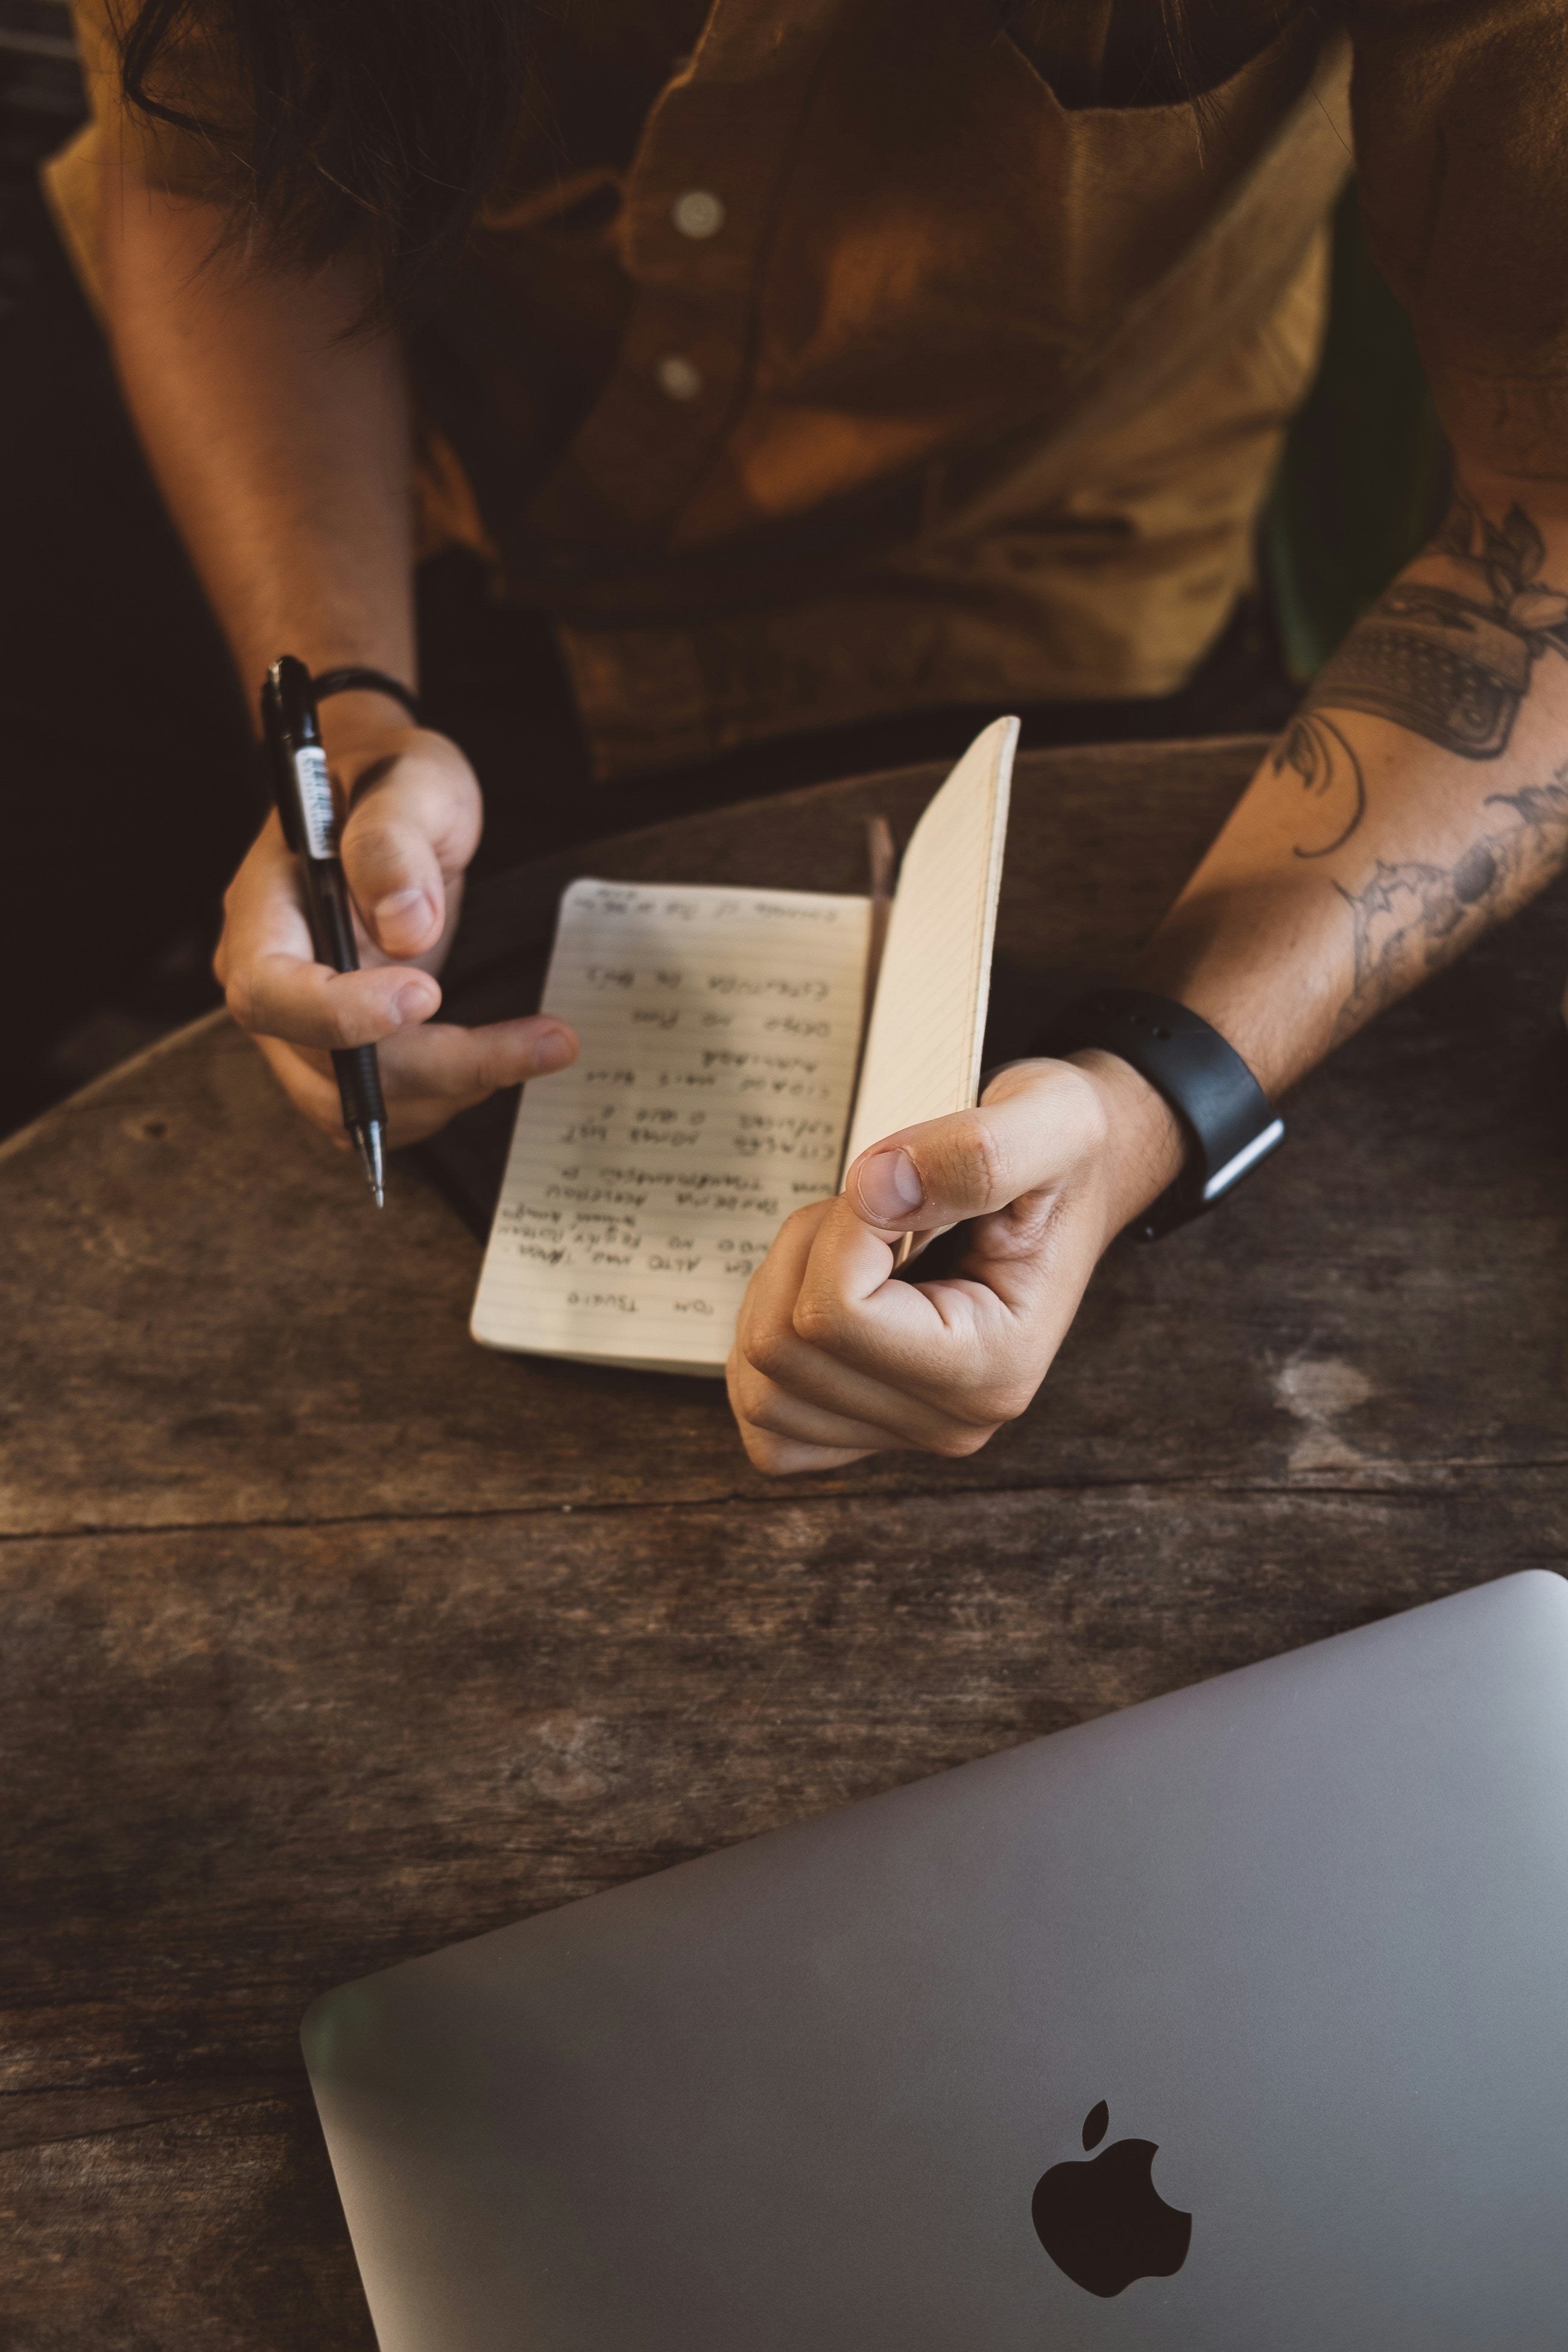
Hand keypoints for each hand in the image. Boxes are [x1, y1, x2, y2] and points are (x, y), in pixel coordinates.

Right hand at [215, 697, 577, 1144]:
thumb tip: (407, 928)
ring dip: (450, 1094)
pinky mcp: (342, 1050)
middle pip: (324, 1069)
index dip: (343, 1014)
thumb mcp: (410, 782)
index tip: (428, 993)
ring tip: (535, 1045)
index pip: (271, 991)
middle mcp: (268, 981)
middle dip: (438, 1069)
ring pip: (353, 1108)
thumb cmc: (391, 780)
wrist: (387, 799)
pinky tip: (503, 1059)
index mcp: (263, 911)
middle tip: (545, 1041)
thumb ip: (395, 842)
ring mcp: (300, 1025)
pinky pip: (378, 1107)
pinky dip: (443, 1100)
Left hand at [726, 1053, 1182, 1472]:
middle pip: (783, 1350)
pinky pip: (767, 1426)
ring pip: (761, 1386)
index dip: (839, 1229)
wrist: (1072, 1187)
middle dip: (804, 1254)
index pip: (835, 1315)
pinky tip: (818, 1302)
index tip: (896, 1185)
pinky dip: (765, 1361)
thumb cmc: (1060, 1159)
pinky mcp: (868, 1431)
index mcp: (995, 1365)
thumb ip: (975, 1154)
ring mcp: (907, 1434)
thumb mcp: (1051, 1123)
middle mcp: (953, 1422)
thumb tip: (876, 1188)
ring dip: (778, 1296)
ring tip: (853, 1250)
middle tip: (873, 1209)